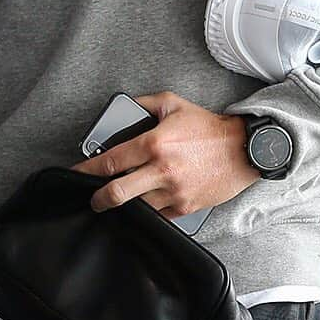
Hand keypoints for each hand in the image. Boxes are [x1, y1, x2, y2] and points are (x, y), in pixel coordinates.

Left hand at [71, 92, 258, 218]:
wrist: (242, 149)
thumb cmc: (208, 127)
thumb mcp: (173, 103)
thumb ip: (144, 104)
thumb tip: (125, 107)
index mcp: (154, 143)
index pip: (110, 161)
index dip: (87, 169)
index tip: (77, 173)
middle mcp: (161, 170)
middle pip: (117, 192)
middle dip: (99, 198)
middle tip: (93, 198)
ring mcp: (174, 192)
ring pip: (137, 207)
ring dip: (126, 205)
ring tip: (121, 199)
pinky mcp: (186, 207)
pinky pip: (159, 215)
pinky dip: (149, 211)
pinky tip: (146, 203)